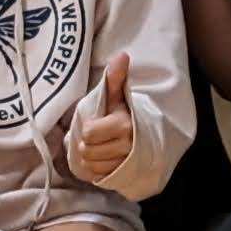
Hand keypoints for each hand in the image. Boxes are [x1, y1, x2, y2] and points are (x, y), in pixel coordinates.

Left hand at [67, 52, 136, 183]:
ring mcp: (126, 164)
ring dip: (90, 156)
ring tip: (99, 146)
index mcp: (124, 124)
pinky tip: (103, 158)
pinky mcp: (123, 175)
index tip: (97, 123)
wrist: (143, 136)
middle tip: (96, 136)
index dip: (87, 128)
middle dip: (87, 143)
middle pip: (87, 150)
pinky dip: (95, 169)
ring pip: (91, 164)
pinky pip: (97, 175)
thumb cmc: (123, 113)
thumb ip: (116, 77)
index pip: (88, 132)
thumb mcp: (118, 95)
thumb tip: (122, 55)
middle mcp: (127, 146)